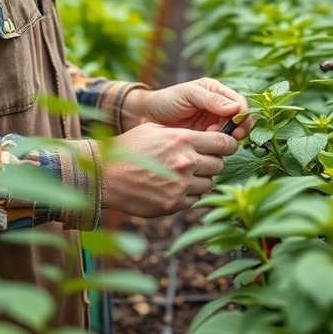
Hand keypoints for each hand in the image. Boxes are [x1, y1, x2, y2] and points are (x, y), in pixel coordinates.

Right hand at [102, 121, 237, 216]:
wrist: (104, 175)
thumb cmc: (129, 148)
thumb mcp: (154, 129)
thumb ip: (182, 131)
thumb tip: (206, 135)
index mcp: (183, 139)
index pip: (224, 142)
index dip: (227, 144)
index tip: (224, 146)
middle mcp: (186, 162)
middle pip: (219, 164)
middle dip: (212, 162)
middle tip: (200, 161)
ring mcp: (181, 185)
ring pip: (209, 184)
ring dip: (201, 179)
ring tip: (184, 175)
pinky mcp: (174, 204)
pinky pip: (194, 199)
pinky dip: (189, 194)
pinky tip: (173, 187)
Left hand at [123, 78, 251, 139]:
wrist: (146, 117)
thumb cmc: (166, 100)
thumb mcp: (188, 95)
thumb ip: (211, 100)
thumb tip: (236, 108)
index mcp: (216, 92)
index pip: (240, 103)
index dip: (243, 115)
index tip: (237, 126)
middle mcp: (218, 107)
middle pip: (241, 121)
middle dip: (238, 129)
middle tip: (231, 136)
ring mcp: (212, 124)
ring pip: (232, 134)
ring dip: (226, 138)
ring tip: (210, 135)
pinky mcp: (205, 139)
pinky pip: (218, 144)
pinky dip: (216, 146)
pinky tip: (204, 142)